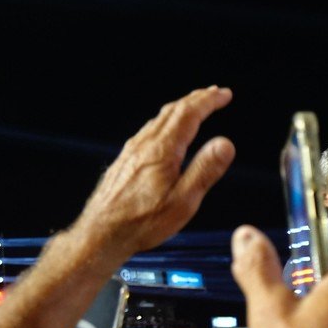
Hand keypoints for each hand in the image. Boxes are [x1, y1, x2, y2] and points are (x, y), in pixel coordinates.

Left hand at [72, 86, 235, 262]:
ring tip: (195, 108)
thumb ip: (205, 169)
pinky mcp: (126, 161)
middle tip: (214, 94)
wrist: (102, 233)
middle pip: (173, 111)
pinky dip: (167, 122)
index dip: (208, 101)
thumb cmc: (142, 222)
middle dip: (196, 99)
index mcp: (163, 150)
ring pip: (159, 119)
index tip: (224, 94)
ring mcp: (132, 151)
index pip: (189, 114)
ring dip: (181, 109)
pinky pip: (149, 130)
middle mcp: (145, 144)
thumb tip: (225, 143)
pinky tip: (168, 132)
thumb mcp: (184, 201)